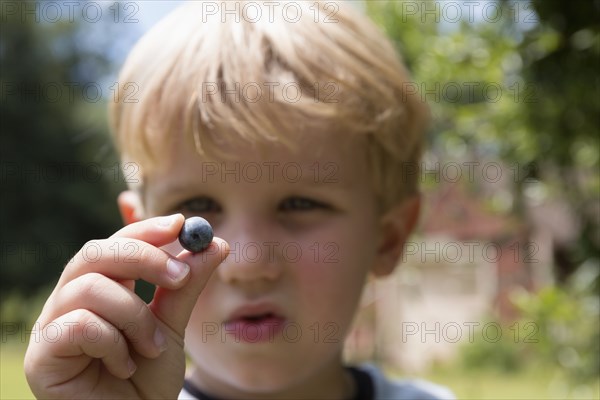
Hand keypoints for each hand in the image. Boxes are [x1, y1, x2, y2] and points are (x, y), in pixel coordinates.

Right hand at [24, 214, 228, 398]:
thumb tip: (216, 242)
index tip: (180, 224)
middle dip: (143, 257)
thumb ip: (187, 287)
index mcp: (99, 287)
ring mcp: (53, 326)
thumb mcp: (173, 327)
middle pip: (95, 252)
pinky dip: (113, 343)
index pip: (116, 244)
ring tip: (152, 346)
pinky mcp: (42, 355)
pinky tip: (123, 366)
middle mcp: (70, 300)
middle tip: (180, 276)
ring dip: (134, 316)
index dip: (146, 230)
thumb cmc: (146, 379)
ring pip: (90, 287)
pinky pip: (80, 325)